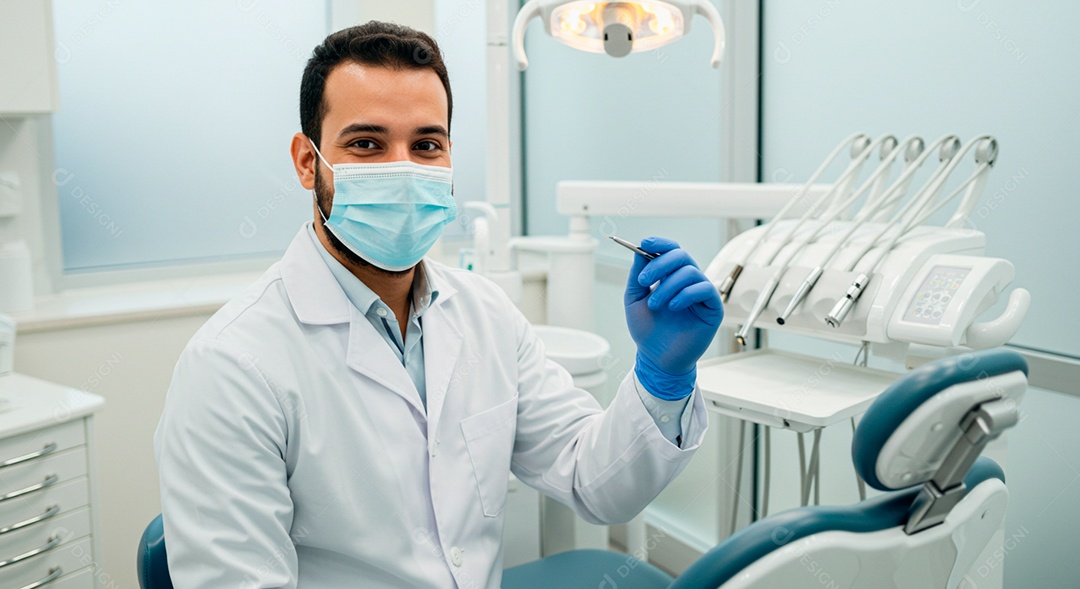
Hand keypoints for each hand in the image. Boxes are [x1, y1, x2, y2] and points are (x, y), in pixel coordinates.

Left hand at [624, 237, 722, 399]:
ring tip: (655, 304)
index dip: (660, 243)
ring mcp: (701, 294)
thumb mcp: (634, 299)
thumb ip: (638, 275)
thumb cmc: (647, 331)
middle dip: (660, 263)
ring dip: (668, 286)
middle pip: (681, 255)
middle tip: (644, 280)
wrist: (656, 359)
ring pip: (690, 272)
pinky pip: (704, 289)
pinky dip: (685, 294)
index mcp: (669, 277)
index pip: (670, 250)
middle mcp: (687, 282)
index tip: (644, 243)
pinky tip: (673, 308)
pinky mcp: (713, 308)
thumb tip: (639, 249)